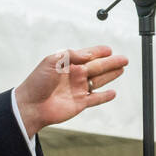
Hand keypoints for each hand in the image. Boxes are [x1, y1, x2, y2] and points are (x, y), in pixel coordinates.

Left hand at [13, 46, 127, 137]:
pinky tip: (113, 93)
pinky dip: (104, 96)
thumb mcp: (51, 61)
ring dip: (110, 75)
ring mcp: (78, 89)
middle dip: (111, 62)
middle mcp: (75, 76)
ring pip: (99, 81)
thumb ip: (70, 55)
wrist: (30, 105)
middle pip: (97, 67)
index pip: (87, 56)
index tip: (109, 49)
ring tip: (122, 69)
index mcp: (68, 64)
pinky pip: (96, 99)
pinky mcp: (80, 103)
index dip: (99, 52)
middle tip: (124, 58)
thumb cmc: (37, 82)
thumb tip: (89, 55)